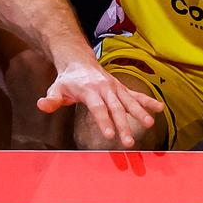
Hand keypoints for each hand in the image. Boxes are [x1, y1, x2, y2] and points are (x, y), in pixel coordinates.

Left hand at [37, 59, 160, 147]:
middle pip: (116, 108)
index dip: (104, 121)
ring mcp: (115, 87)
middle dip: (123, 125)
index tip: (109, 136)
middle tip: (129, 142)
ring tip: (150, 125)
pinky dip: (148, 101)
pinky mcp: (121, 88)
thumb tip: (42, 105)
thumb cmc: (67, 79)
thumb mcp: (56, 88)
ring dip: (140, 113)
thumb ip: (51, 99)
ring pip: (129, 101)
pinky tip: (160, 109)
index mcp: (89, 90)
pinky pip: (136, 95)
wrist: (79, 61)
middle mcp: (105, 88)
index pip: (98, 108)